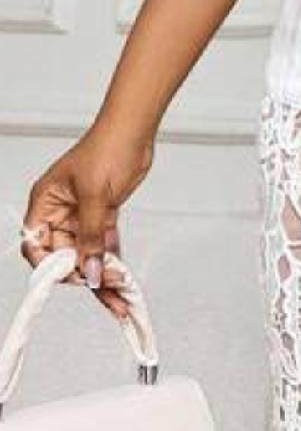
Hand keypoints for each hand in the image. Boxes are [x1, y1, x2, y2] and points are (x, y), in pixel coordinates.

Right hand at [20, 121, 154, 319]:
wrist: (134, 132)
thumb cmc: (107, 148)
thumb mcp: (96, 196)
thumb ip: (91, 236)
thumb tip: (87, 269)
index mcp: (45, 203)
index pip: (35, 244)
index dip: (49, 266)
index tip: (71, 278)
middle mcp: (59, 213)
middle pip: (63, 256)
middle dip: (84, 275)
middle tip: (109, 287)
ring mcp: (81, 217)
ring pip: (85, 256)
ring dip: (101, 276)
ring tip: (120, 298)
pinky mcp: (102, 218)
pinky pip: (102, 248)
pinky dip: (112, 264)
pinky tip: (124, 282)